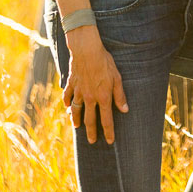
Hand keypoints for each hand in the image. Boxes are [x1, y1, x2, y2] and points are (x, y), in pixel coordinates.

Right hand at [62, 26, 127, 143]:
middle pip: (90, 119)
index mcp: (103, 97)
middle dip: (91, 132)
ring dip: (76, 119)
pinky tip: (67, 105)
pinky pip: (67, 95)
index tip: (109, 141)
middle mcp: (90, 98)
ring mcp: (79, 91)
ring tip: (77, 126)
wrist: (86, 50)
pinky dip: (67, 102)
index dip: (108, 132)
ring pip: (76, 110)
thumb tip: (125, 110)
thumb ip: (120, 95)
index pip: (107, 120)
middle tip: (91, 141)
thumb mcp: (117, 78)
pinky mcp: (71, 83)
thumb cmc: (104, 62)